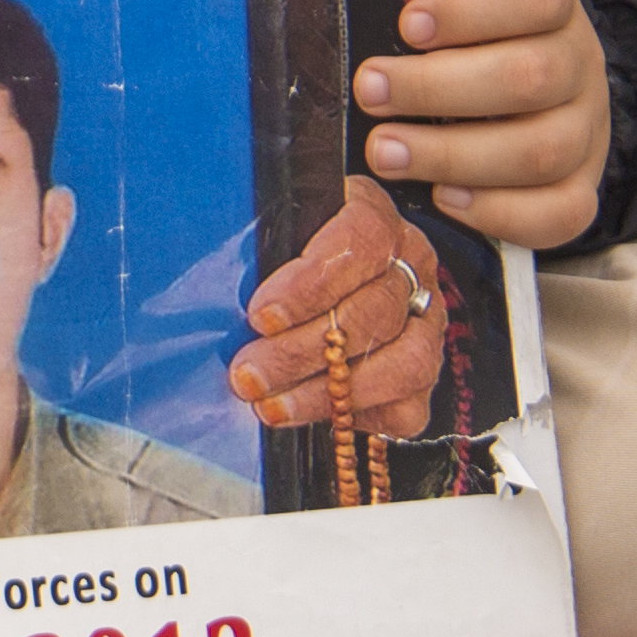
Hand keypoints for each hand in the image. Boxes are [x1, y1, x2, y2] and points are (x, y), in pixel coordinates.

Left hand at [232, 173, 451, 435]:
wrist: (318, 281)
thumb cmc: (280, 254)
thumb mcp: (266, 230)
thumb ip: (252, 246)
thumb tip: (210, 282)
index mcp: (376, 217)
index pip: (361, 241)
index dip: (312, 283)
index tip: (261, 315)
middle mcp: (412, 267)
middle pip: (374, 311)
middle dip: (301, 352)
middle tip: (248, 375)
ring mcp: (426, 323)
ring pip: (404, 364)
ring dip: (328, 392)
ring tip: (272, 407)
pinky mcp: (423, 375)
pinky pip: (408, 408)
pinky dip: (360, 418)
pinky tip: (311, 418)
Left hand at [353, 0, 609, 250]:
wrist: (534, 92)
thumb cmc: (469, 42)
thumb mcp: (451, 5)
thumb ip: (420, 8)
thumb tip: (359, 27)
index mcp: (551, 6)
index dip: (472, 11)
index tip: (408, 26)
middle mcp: (580, 64)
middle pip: (532, 77)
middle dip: (436, 89)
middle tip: (370, 94)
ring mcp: (587, 130)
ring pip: (542, 151)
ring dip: (452, 155)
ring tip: (384, 153)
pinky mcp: (581, 187)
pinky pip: (562, 213)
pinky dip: (499, 211)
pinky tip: (443, 197)